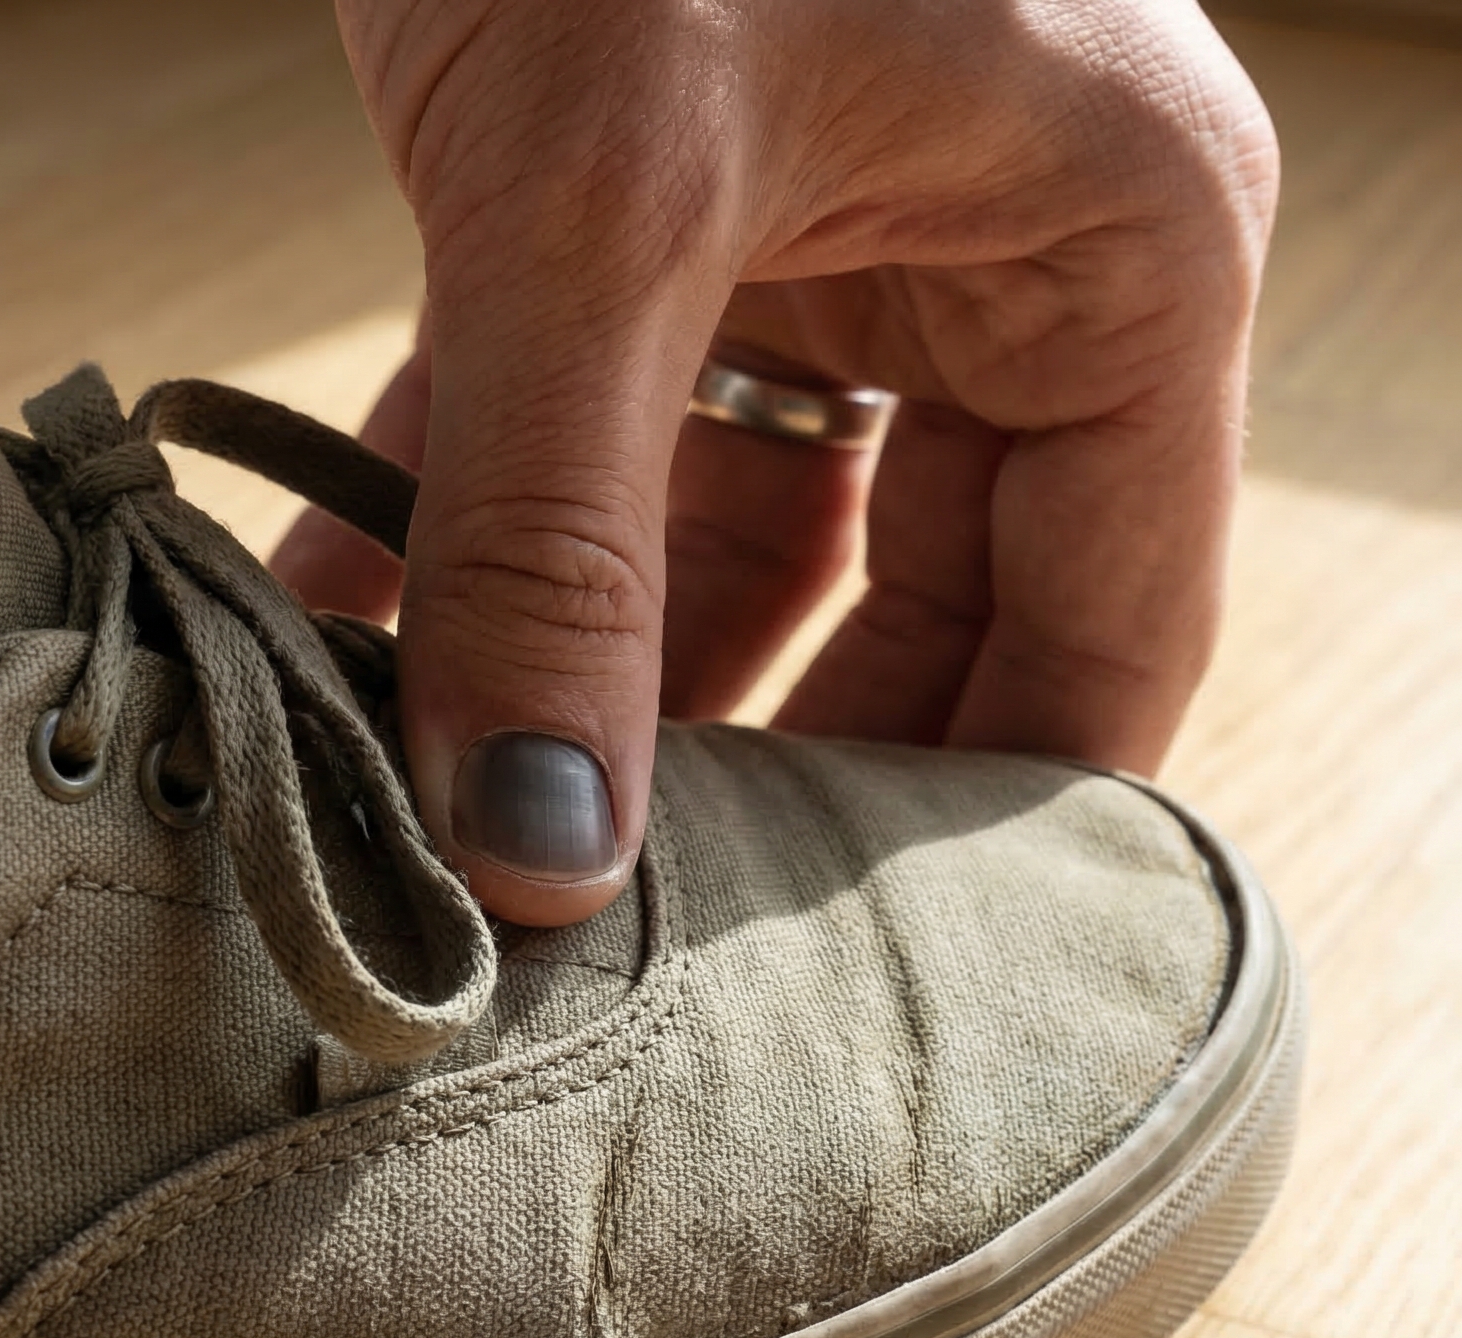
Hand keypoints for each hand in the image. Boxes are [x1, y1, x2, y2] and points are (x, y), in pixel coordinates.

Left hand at [276, 0, 1278, 925]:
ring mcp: (826, 229)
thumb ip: (560, 539)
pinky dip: (462, 524)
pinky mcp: (648, 197)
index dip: (976, 843)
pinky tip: (331, 651)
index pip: (1103, 642)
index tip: (832, 1015)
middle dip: (757, 773)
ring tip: (453, 830)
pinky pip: (578, 417)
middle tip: (618, 952)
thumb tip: (532, 853)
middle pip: (918, 614)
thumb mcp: (600, 202)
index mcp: (1130, 252)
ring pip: (727, 533)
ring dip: (580, 662)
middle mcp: (1003, 256)